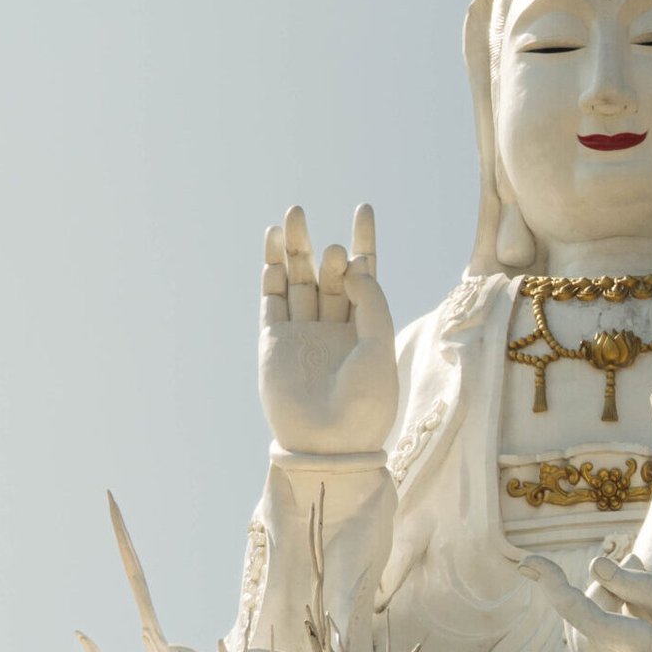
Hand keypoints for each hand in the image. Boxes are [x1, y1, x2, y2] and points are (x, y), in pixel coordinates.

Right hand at [258, 205, 397, 454]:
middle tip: (320, 231)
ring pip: (297, 280)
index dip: (364, 241)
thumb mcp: (380, 346)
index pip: (365, 275)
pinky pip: (272, 300)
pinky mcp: (275, 342)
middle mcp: (334, 326)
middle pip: (329, 273)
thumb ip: (372, 301)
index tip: (363, 208)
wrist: (329, 443)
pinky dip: (271, 274)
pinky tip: (273, 251)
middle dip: (324, 247)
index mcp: (366, 327)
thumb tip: (353, 265)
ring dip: (293, 249)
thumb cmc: (365, 402)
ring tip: (291, 215)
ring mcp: (303, 333)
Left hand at [518, 553, 651, 651]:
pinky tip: (632, 602)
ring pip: (586, 624)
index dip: (555, 588)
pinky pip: (593, 635)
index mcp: (645, 650)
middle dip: (604, 582)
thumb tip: (593, 566)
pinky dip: (605, 609)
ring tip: (643, 580)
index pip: (588, 617)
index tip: (528, 562)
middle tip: (639, 560)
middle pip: (588, 611)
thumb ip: (641, 586)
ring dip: (604, 595)